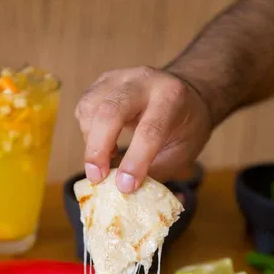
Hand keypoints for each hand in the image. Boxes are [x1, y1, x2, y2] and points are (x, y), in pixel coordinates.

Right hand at [75, 66, 211, 192]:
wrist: (187, 94)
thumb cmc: (185, 129)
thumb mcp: (181, 152)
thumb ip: (153, 172)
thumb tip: (124, 196)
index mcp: (172, 97)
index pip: (150, 130)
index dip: (135, 161)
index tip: (125, 187)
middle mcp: (144, 81)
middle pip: (111, 110)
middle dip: (99, 148)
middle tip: (97, 177)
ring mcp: (121, 77)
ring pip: (90, 107)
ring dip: (91, 140)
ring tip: (104, 161)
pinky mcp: (104, 82)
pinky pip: (85, 107)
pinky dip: (87, 131)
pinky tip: (103, 144)